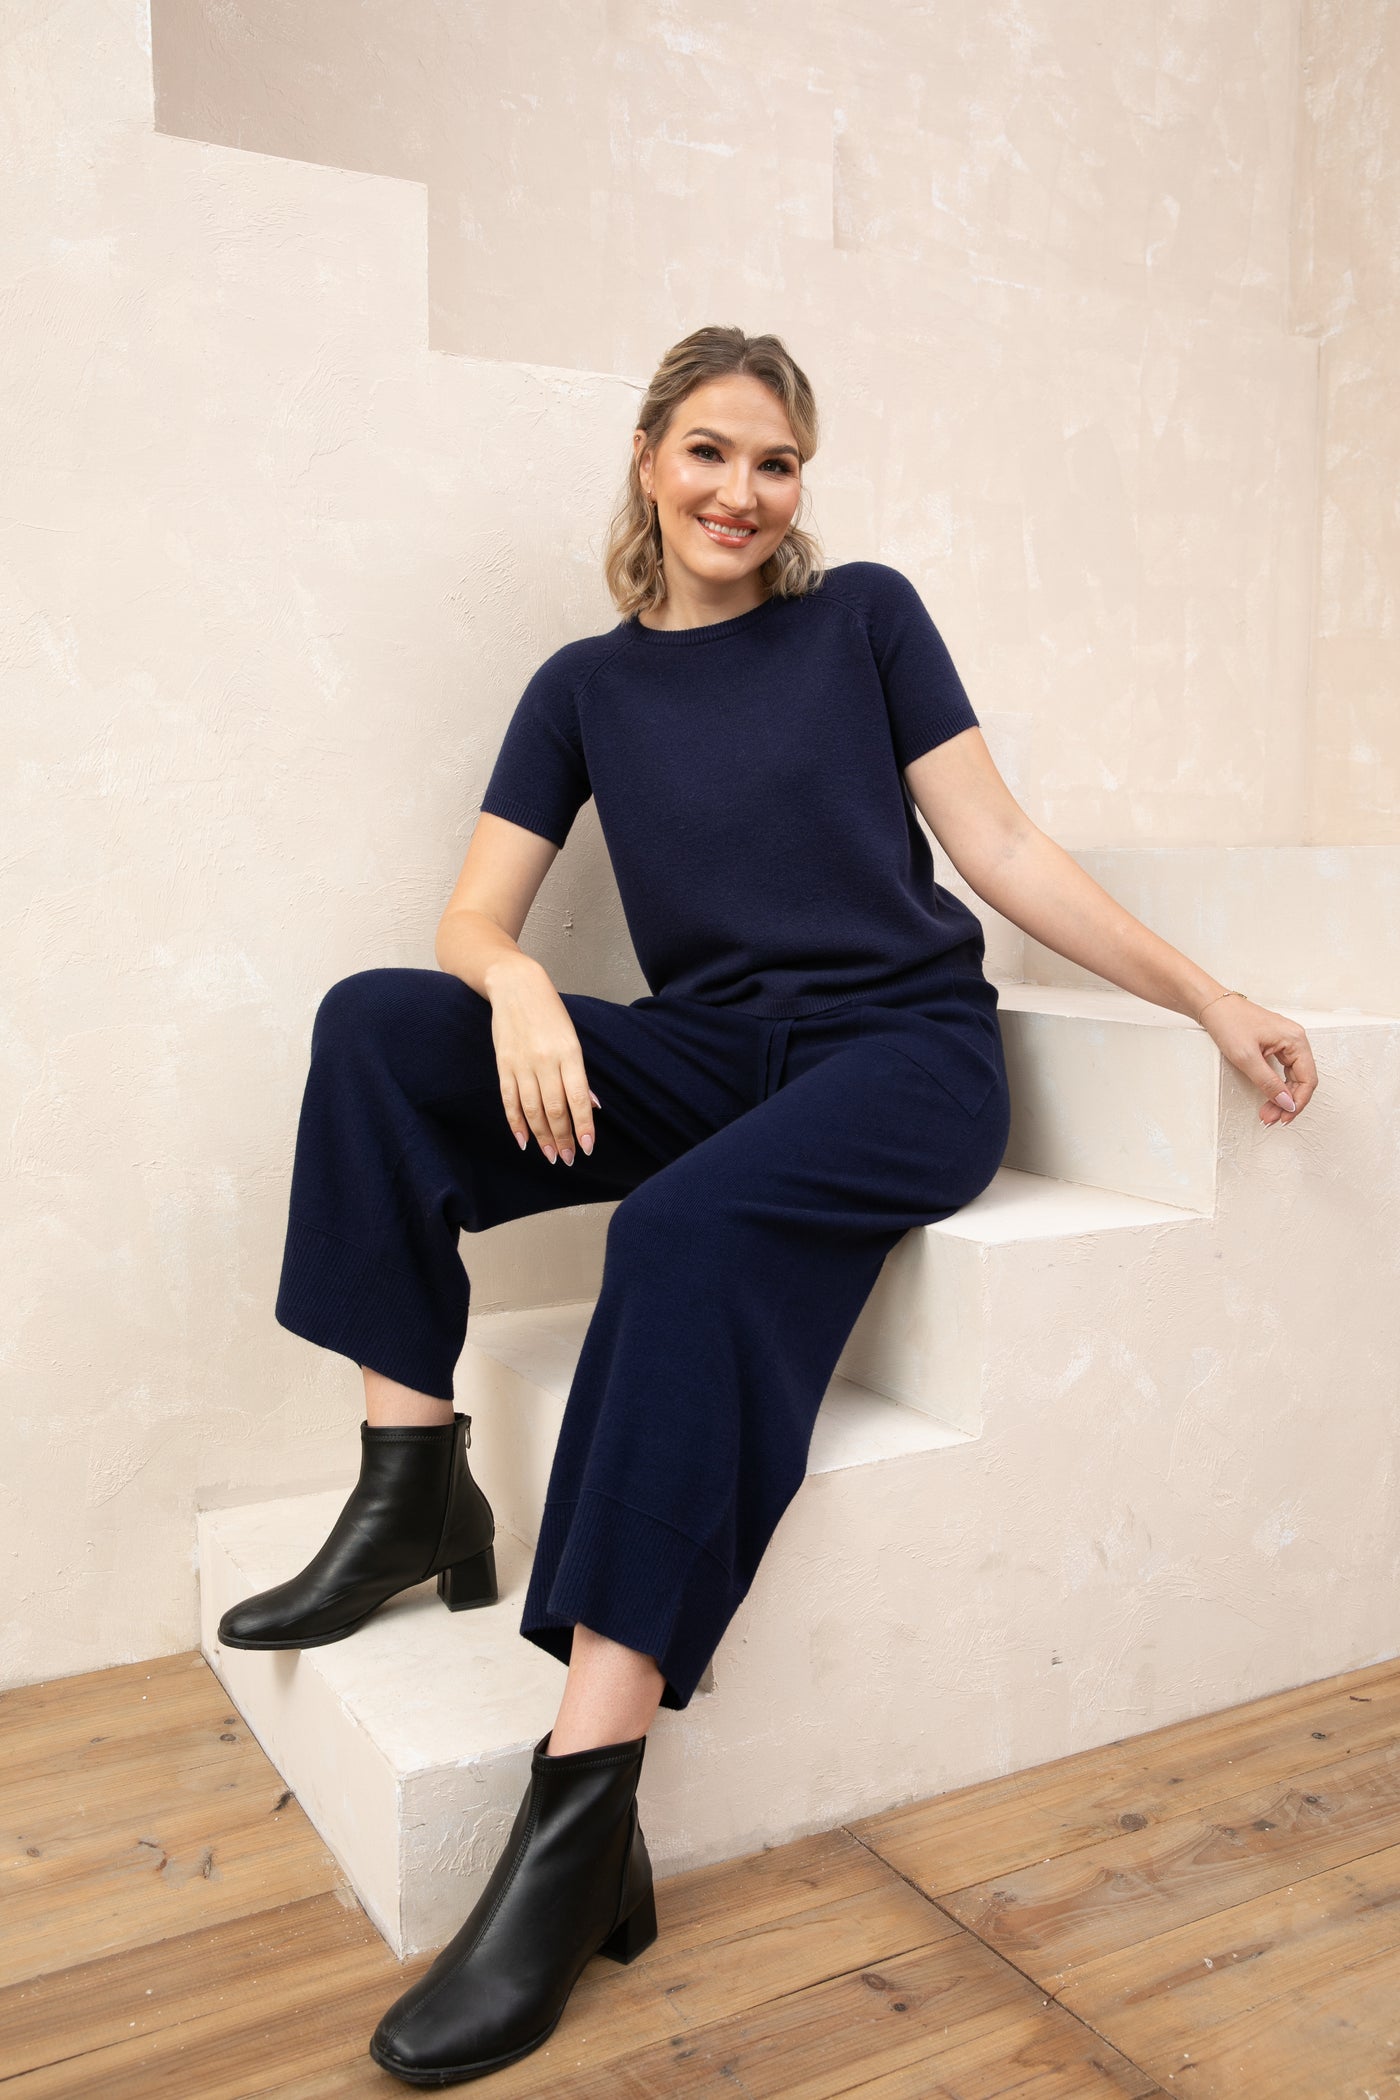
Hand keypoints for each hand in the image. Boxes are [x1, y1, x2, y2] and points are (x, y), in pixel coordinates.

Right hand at [485, 957, 600, 1164]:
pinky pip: (509, 1100)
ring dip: (542, 1136)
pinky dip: (516, 1123)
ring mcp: (522, 1064)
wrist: (515, 986)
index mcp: (569, 1053)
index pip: (578, 1098)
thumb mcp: (572, 1038)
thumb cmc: (550, 1012)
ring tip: (551, 1155)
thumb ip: (580, 1074)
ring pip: (532, 1109)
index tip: (588, 1147)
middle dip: (563, 1138)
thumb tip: (593, 1106)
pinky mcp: (503, 1064)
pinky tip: (524, 1140)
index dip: (583, 1126)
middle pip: (555, 1109)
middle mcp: (545, 1060)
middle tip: (569, 1158)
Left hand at [1199, 992, 1316, 1126]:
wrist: (1213, 1006)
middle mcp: (1295, 1039)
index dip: (1297, 1102)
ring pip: (1293, 1077)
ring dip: (1282, 1096)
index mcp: (1295, 1039)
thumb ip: (1268, 1082)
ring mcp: (1286, 1041)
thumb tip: (1286, 1103)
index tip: (1284, 1117)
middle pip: (1302, 1080)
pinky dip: (1277, 1085)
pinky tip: (1269, 1097)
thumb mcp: (1246, 1058)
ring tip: (1268, 1112)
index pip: (1308, 1079)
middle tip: (1272, 1118)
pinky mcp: (1276, 1044)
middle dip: (1288, 1102)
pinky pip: (1284, 1070)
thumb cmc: (1228, 1022)